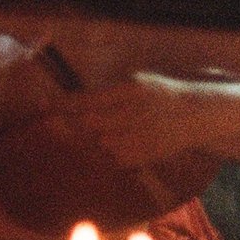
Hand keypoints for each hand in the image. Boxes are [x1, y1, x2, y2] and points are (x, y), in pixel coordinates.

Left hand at [67, 73, 200, 166]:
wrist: (195, 114)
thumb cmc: (160, 95)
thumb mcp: (137, 82)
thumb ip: (108, 93)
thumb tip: (73, 103)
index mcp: (131, 90)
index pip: (88, 100)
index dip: (63, 104)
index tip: (44, 106)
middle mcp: (134, 113)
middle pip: (90, 124)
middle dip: (82, 122)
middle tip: (85, 119)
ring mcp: (141, 137)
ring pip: (101, 142)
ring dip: (102, 137)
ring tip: (120, 128)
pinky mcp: (145, 155)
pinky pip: (116, 157)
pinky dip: (116, 150)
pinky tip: (131, 139)